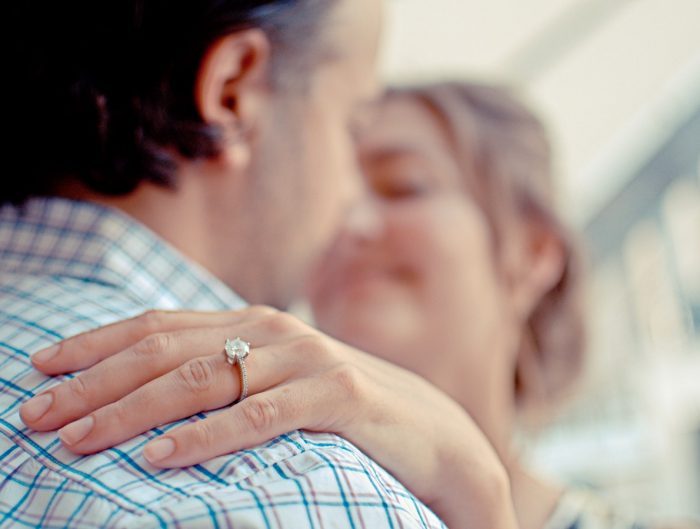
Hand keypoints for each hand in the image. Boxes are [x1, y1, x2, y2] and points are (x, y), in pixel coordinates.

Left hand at [21, 308, 516, 528]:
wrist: (427, 427)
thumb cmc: (338, 407)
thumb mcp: (272, 383)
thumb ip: (224, 372)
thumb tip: (146, 392)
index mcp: (251, 323)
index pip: (158, 324)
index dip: (96, 343)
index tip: (40, 367)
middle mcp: (271, 329)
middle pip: (167, 350)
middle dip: (95, 382)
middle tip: (37, 415)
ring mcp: (305, 358)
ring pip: (204, 379)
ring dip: (133, 411)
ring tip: (79, 440)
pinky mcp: (338, 392)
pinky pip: (260, 416)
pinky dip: (206, 436)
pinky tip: (160, 458)